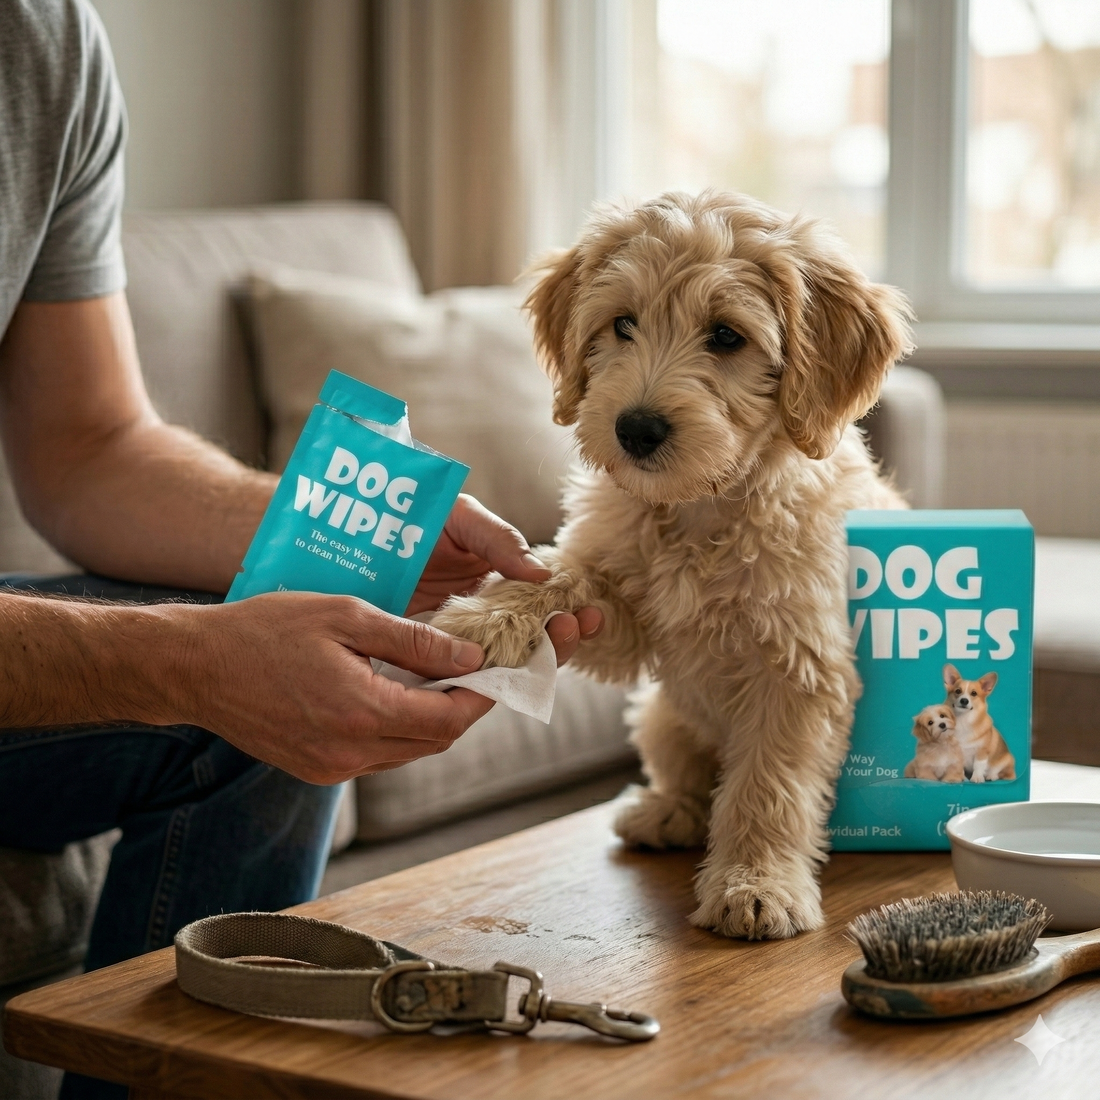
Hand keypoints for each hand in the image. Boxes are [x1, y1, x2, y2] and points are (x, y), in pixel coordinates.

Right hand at [165, 592, 505, 783]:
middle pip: (436, 740)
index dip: (483, 695)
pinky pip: (379, 756)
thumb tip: (471, 656)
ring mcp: (331, 768)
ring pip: (410, 751)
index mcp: (361, 712)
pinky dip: (401, 728)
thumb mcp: (345, 615)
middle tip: (479, 670)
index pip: (449, 719)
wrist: (195, 667)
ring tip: (443, 677)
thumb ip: (413, 641)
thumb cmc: (265, 629)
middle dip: (465, 707)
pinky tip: (399, 695)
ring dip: (434, 719)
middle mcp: (350, 753)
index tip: (501, 668)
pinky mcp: (316, 771)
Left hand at [408, 494, 601, 665]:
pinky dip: (478, 677)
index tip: (592, 614)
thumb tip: (542, 574)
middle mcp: (483, 618)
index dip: (570, 614)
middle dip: (559, 640)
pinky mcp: (421, 654)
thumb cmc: (414, 514)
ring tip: (550, 644)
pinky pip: (453, 674)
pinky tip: (499, 671)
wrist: (354, 525)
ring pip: (498, 662)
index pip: (544, 608)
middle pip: (531, 641)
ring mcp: (454, 639)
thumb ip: (500, 540)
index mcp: (499, 586)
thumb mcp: (463, 518)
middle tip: (573, 628)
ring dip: (529, 660)